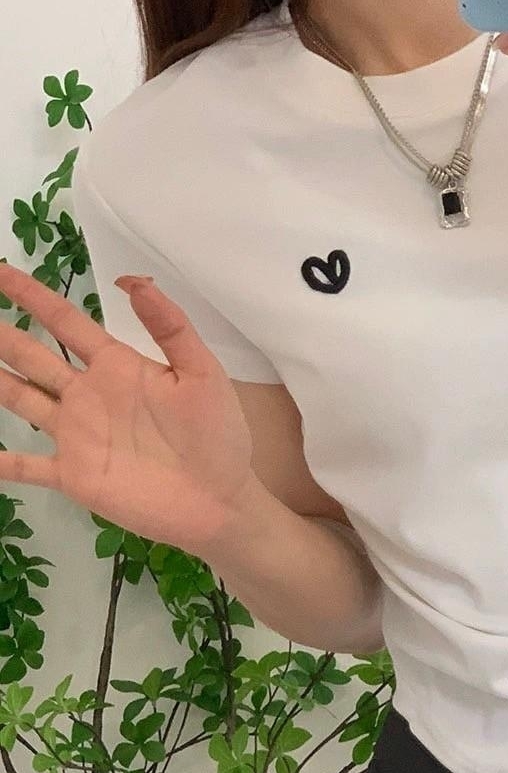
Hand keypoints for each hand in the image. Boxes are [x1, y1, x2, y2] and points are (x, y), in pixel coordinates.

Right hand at [0, 262, 261, 557]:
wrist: (220, 500)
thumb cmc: (217, 436)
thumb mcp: (202, 373)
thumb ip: (170, 326)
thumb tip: (132, 280)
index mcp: (117, 366)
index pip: (65, 322)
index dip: (32, 295)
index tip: (1, 272)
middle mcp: (88, 395)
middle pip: (32, 355)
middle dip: (1, 335)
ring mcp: (77, 435)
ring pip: (21, 398)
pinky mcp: (74, 474)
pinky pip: (26, 466)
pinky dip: (1, 462)